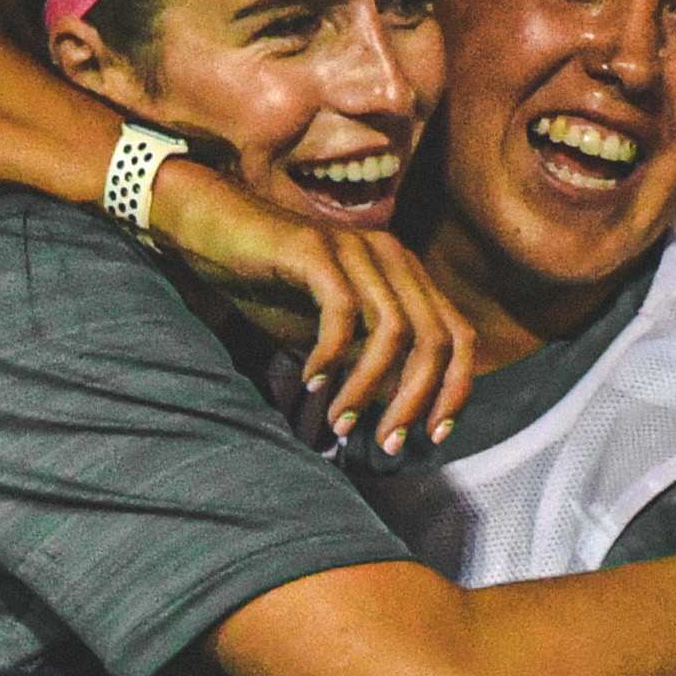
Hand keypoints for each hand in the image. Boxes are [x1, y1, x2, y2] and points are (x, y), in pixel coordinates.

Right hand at [143, 159, 475, 455]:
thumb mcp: (333, 338)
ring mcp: (357, 249)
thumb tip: (401, 416)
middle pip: (435, 339)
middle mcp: (393, 257)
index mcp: (407, 277)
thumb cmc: (275, 287)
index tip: (434, 436)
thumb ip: (370, 365)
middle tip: (386, 442)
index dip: (455, 390)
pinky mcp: (316, 249)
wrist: (216, 232)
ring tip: (341, 422)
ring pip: (393, 330)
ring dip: (368, 386)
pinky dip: (331, 354)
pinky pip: (342, 311)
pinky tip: (312, 381)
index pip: (459, 337)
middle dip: (414, 400)